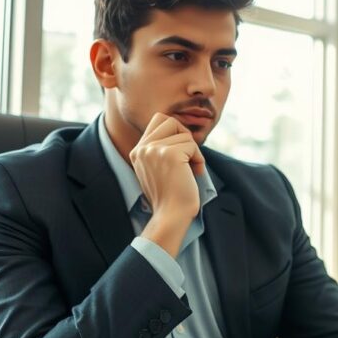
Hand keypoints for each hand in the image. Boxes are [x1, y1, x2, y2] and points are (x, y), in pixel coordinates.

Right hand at [130, 113, 204, 256]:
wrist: (171, 216)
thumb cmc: (170, 197)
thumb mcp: (158, 169)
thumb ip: (161, 150)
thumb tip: (180, 130)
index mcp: (137, 151)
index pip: (158, 121)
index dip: (176, 132)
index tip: (182, 154)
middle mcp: (143, 148)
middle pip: (170, 120)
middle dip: (185, 136)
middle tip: (189, 155)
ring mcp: (154, 150)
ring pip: (184, 134)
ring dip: (194, 152)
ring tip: (192, 170)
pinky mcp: (169, 154)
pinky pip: (192, 145)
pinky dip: (199, 159)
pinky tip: (195, 173)